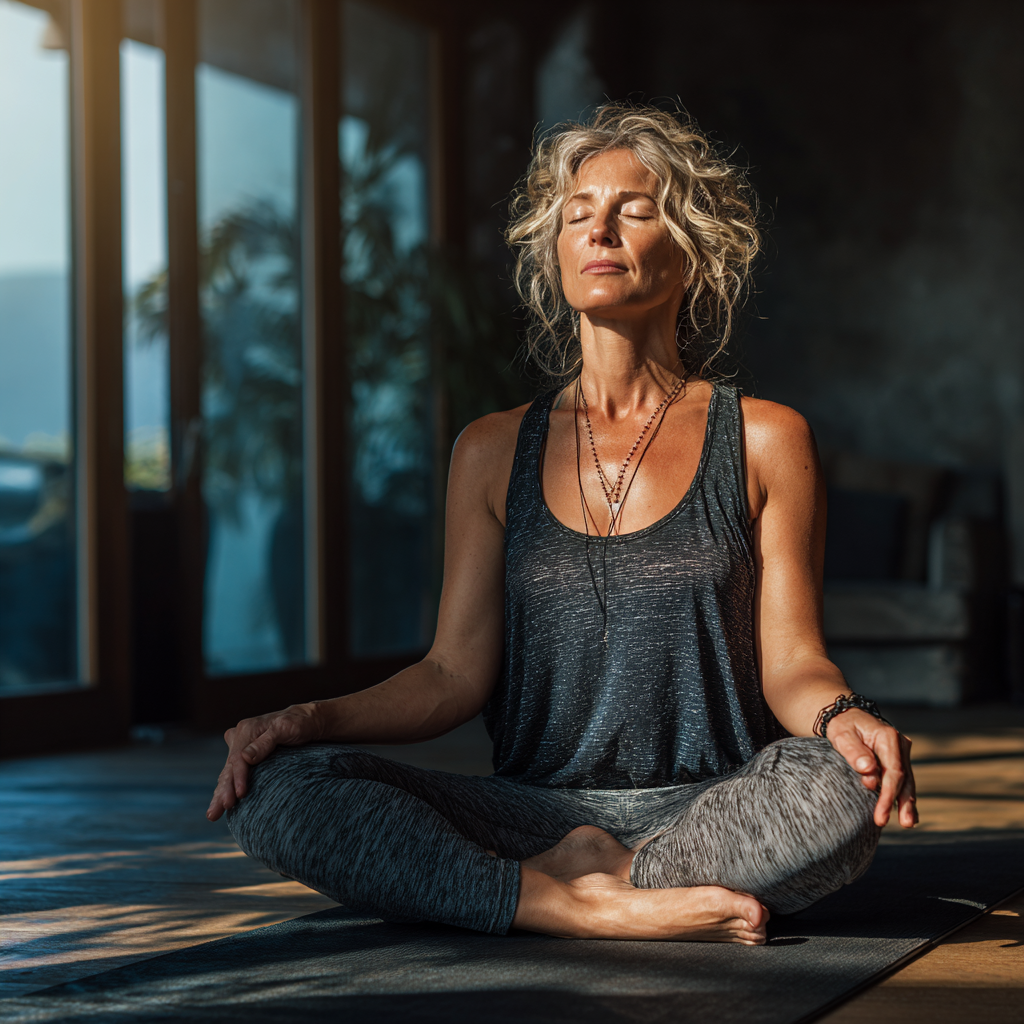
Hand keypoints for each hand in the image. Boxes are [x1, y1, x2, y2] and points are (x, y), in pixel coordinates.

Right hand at [206, 703, 324, 820]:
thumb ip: (265, 742)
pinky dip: (227, 789)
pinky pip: (234, 775)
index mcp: (247, 729)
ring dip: (220, 794)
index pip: (238, 758)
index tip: (240, 794)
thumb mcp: (285, 729)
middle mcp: (240, 738)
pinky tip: (222, 803)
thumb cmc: (299, 724)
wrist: (309, 722)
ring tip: (213, 815)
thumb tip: (244, 757)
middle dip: (223, 791)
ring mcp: (242, 749)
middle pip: (229, 768)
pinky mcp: (247, 759)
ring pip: (228, 774)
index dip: (238, 777)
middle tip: (217, 812)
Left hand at [825, 709, 916, 828]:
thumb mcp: (842, 734)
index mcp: (888, 737)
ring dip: (908, 803)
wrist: (846, 717)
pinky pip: (904, 781)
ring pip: (908, 781)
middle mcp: (900, 745)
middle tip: (903, 825)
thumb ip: (854, 752)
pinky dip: (905, 797)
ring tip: (908, 823)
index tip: (882, 814)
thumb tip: (869, 770)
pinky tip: (910, 815)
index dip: (889, 795)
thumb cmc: (842, 726)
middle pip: (904, 778)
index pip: (893, 771)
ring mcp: (901, 753)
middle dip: (903, 803)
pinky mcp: (898, 761)